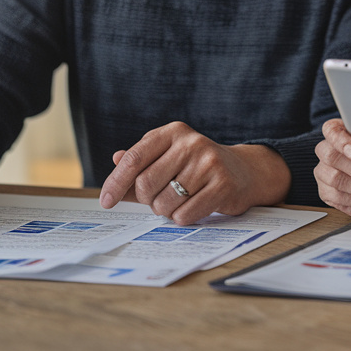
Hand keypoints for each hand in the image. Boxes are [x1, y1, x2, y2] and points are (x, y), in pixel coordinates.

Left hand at [98, 122, 289, 224]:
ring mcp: (208, 163)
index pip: (135, 158)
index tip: (106, 201)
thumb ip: (142, 163)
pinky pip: (185, 214)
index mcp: (173, 132)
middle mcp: (191, 143)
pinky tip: (193, 208)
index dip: (116, 182)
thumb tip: (116, 161)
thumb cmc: (198, 167)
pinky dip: (183, 218)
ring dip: (166, 211)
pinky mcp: (222, 185)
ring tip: (179, 202)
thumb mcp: (169, 158)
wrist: (244, 171)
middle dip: (147, 200)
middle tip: (158, 200)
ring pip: (164, 203)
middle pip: (146, 184)